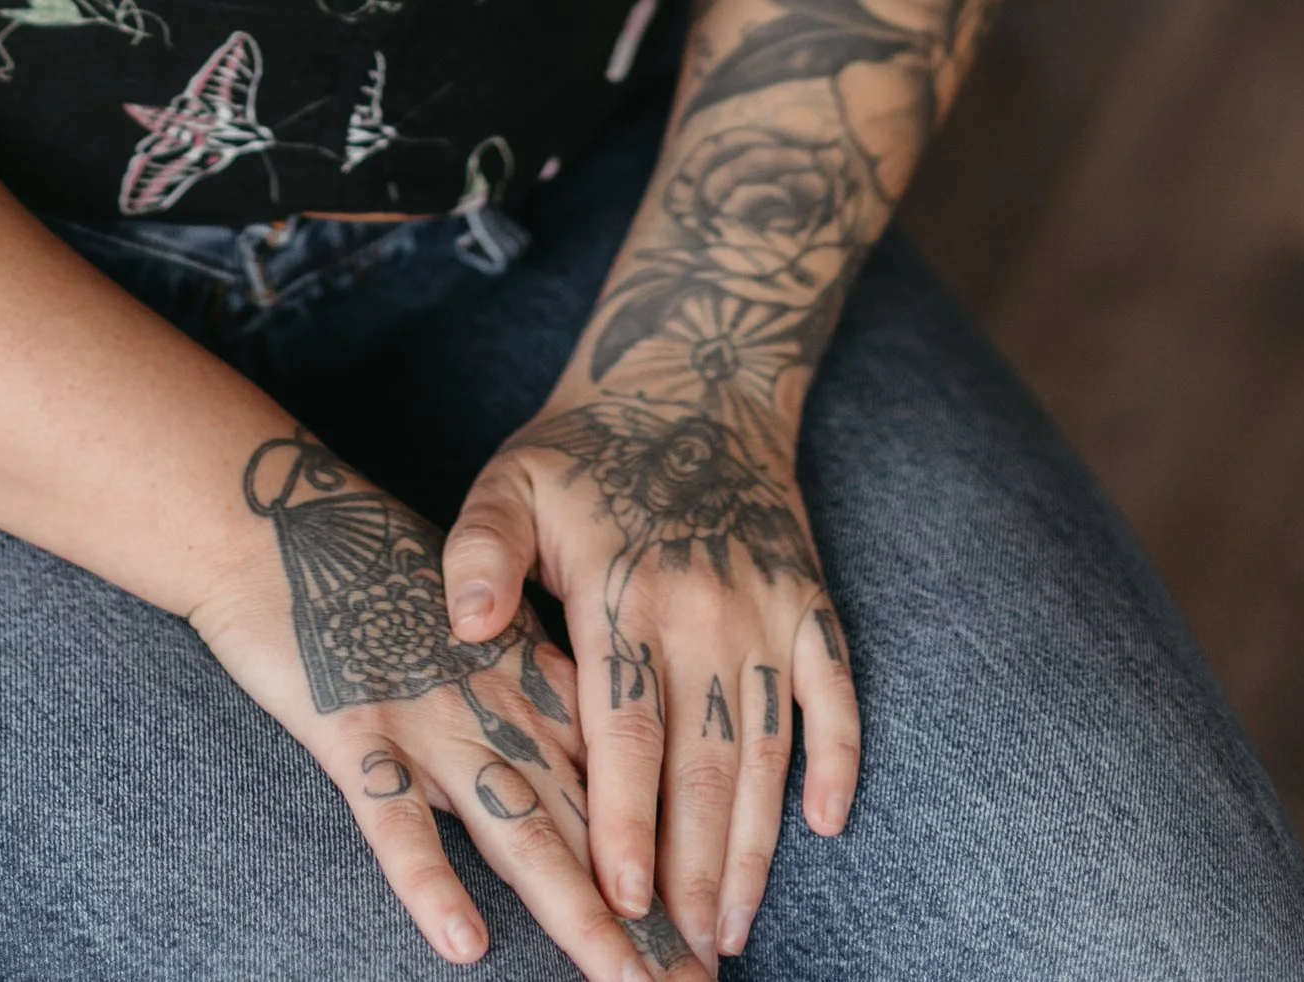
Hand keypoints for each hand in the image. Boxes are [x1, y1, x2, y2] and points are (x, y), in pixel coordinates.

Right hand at [190, 432, 671, 978]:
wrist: (276, 516)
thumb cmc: (372, 572)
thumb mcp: (475, 621)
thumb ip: (531, 688)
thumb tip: (592, 767)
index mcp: (528, 681)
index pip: (617, 787)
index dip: (667, 865)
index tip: (713, 938)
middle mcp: (494, 707)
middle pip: (585, 826)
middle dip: (643, 917)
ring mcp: (427, 719)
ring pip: (517, 830)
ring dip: (573, 912)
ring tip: (623, 980)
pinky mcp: (352, 728)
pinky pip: (393, 816)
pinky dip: (429, 879)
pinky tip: (463, 939)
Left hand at [440, 385, 859, 970]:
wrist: (693, 379)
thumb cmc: (583, 448)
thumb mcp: (510, 481)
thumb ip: (480, 552)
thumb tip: (465, 626)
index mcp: (625, 592)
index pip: (626, 728)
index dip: (626, 816)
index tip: (619, 895)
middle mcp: (704, 610)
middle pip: (703, 761)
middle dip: (692, 865)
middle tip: (684, 951)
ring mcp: (768, 609)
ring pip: (768, 747)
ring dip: (758, 843)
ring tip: (735, 924)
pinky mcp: (811, 601)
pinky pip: (836, 694)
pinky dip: (838, 760)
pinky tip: (827, 825)